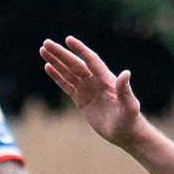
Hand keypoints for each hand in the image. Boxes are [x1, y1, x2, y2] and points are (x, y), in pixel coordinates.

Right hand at [40, 36, 144, 151]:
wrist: (125, 133)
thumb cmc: (130, 120)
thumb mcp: (129, 106)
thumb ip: (125, 90)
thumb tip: (125, 73)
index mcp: (106, 79)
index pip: (90, 60)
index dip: (80, 50)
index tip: (68, 40)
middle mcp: (95, 81)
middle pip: (75, 64)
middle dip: (61, 54)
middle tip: (46, 43)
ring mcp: (87, 89)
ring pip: (68, 72)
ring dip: (56, 62)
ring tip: (43, 51)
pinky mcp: (81, 99)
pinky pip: (67, 85)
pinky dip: (57, 76)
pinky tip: (48, 67)